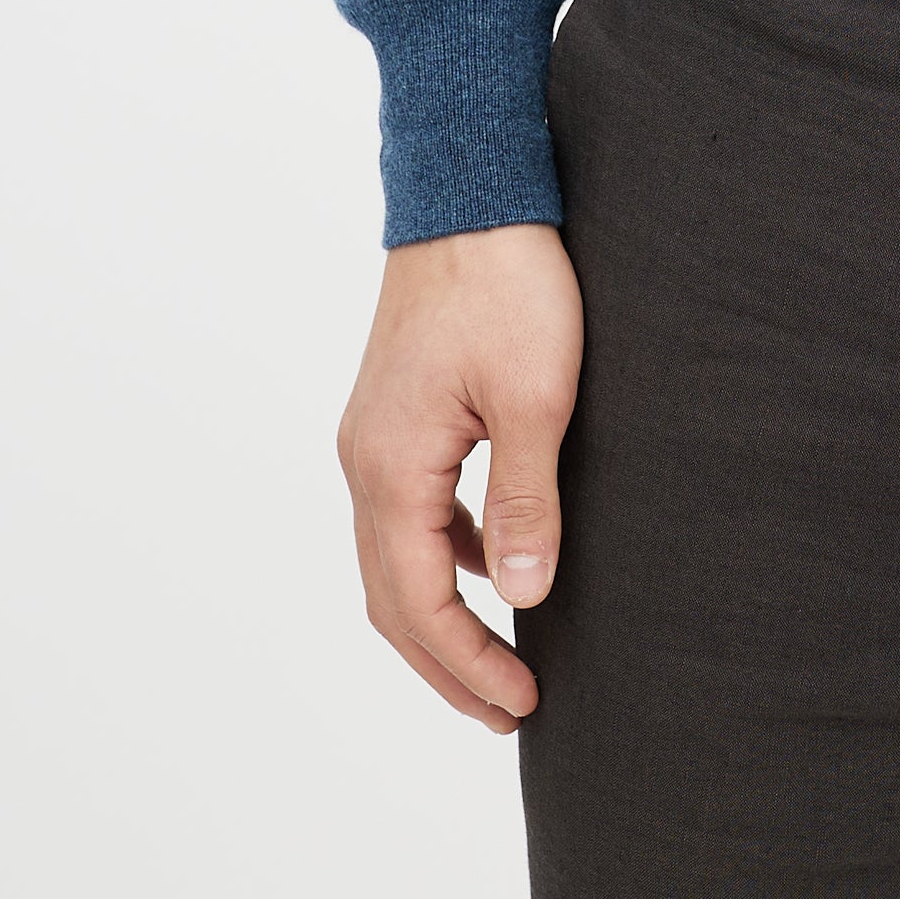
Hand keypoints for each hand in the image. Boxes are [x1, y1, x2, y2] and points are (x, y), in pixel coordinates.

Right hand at [336, 221, 584, 730]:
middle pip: (394, 596)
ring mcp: (375, 434)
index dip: (468, 664)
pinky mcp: (398, 410)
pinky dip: (446, 554)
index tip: (523, 704)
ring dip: (443, 614)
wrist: (470, 187)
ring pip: (397, 556)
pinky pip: (412, 509)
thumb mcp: (534, 397)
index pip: (419, 604)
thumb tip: (526, 599)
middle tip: (507, 711)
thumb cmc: (507, 281)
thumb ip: (525, 502)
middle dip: (448, 662)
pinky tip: (493, 559)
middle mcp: (366, 461)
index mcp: (391, 468)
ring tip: (499, 657)